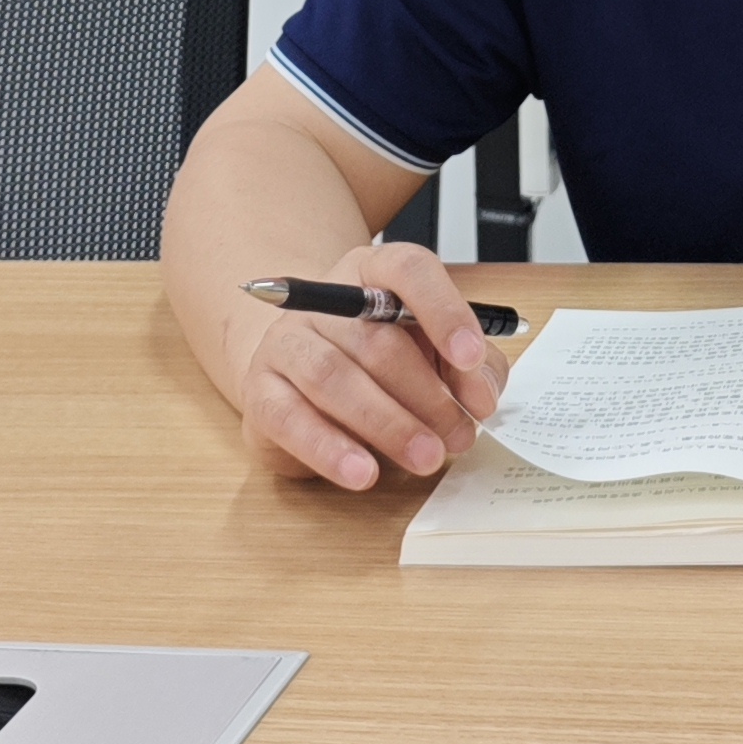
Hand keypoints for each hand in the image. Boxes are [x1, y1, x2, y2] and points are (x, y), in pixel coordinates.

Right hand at [235, 236, 505, 490]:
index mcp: (374, 272)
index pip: (407, 270)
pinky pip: (290, 419)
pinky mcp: (261, 391)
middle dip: (428, 395)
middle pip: (376, 339)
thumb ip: (471, 366)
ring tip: (427, 458)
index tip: (470, 357)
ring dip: (388, 424)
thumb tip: (481, 394)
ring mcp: (286, 342)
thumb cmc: (382, 360)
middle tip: (461, 434)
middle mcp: (325, 299)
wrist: (303, 375)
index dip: (443, 311)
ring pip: (334, 377)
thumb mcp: (436, 350)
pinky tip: (363, 473)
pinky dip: (330, 450)